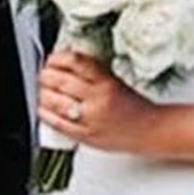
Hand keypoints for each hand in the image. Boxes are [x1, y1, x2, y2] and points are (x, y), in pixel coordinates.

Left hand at [38, 48, 154, 152]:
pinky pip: (58, 124)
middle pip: (60, 81)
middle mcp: (97, 100)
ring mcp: (90, 119)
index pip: (75, 62)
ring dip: (43, 95)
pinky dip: (46, 115)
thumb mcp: (116, 81)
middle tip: (44, 75)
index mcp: (106, 82)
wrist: (150, 131)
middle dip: (46, 76)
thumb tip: (65, 63)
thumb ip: (91, 74)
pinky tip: (43, 109)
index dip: (57, 58)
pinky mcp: (86, 136)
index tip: (52, 59)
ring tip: (43, 91)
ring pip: (55, 102)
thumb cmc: (134, 107)